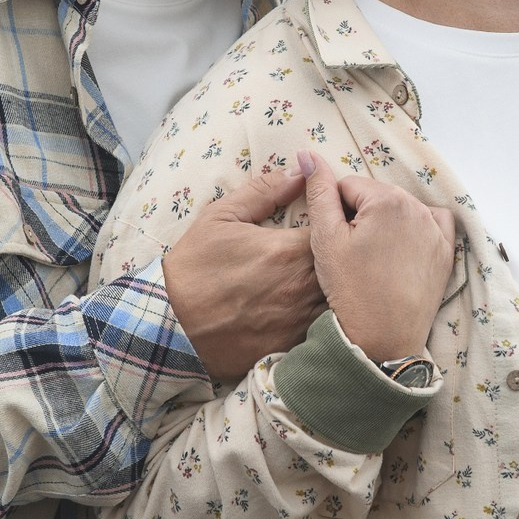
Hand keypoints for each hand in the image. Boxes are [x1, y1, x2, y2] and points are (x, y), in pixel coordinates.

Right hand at [160, 164, 324, 380]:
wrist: (172, 329)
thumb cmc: (194, 270)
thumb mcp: (219, 217)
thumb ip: (263, 190)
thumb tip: (300, 171)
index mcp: (290, 251)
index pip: (337, 227)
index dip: (339, 220)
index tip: (335, 216)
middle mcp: (305, 287)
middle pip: (346, 264)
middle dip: (344, 252)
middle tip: (340, 244)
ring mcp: (303, 320)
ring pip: (341, 297)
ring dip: (340, 284)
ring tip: (334, 275)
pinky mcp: (296, 346)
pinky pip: (325, 327)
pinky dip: (326, 314)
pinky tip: (315, 306)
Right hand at [298, 150, 455, 361]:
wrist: (382, 339)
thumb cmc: (350, 290)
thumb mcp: (325, 238)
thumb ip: (318, 191)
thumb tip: (307, 154)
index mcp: (387, 199)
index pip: (348, 187)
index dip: (334, 212)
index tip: (335, 241)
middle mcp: (417, 208)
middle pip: (375, 196)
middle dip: (360, 216)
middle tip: (352, 254)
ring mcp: (436, 230)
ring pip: (399, 209)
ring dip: (384, 224)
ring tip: (373, 258)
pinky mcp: (445, 251)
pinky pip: (431, 223)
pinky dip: (416, 229)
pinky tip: (400, 250)